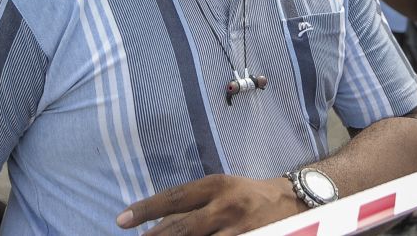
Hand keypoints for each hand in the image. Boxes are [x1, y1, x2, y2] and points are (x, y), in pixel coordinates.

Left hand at [116, 174, 304, 235]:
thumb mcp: (222, 189)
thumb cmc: (249, 196)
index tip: (122, 220)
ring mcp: (238, 230)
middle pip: (181, 228)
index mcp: (216, 186)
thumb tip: (158, 222)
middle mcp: (225, 206)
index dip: (146, 209)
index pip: (174, 198)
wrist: (294, 202)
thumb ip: (195, 204)